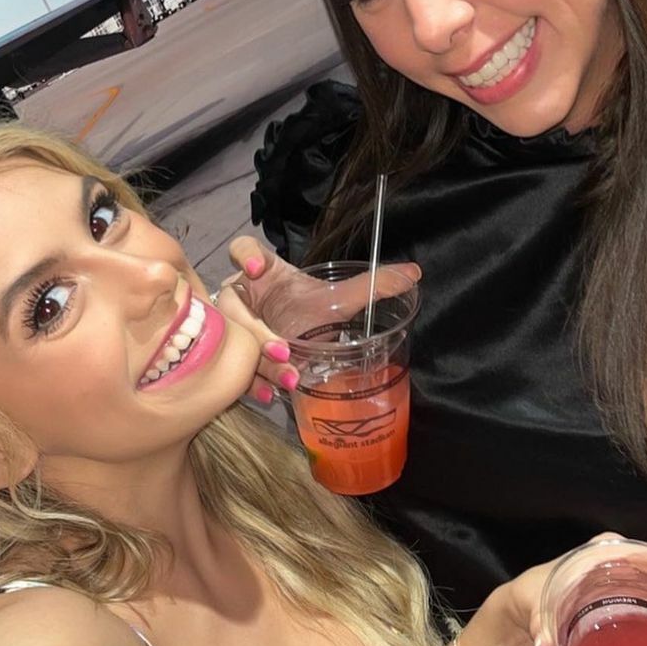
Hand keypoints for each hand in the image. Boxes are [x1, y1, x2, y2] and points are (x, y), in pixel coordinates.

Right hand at [220, 238, 420, 407]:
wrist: (298, 350)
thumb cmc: (311, 315)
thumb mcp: (340, 301)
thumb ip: (373, 286)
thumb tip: (415, 273)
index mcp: (264, 275)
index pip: (243, 250)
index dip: (244, 256)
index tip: (255, 269)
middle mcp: (242, 298)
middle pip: (234, 305)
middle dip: (256, 328)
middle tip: (282, 346)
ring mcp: (233, 329)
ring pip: (232, 340)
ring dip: (257, 360)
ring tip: (287, 377)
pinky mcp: (232, 358)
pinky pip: (231, 369)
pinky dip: (252, 382)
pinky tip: (271, 395)